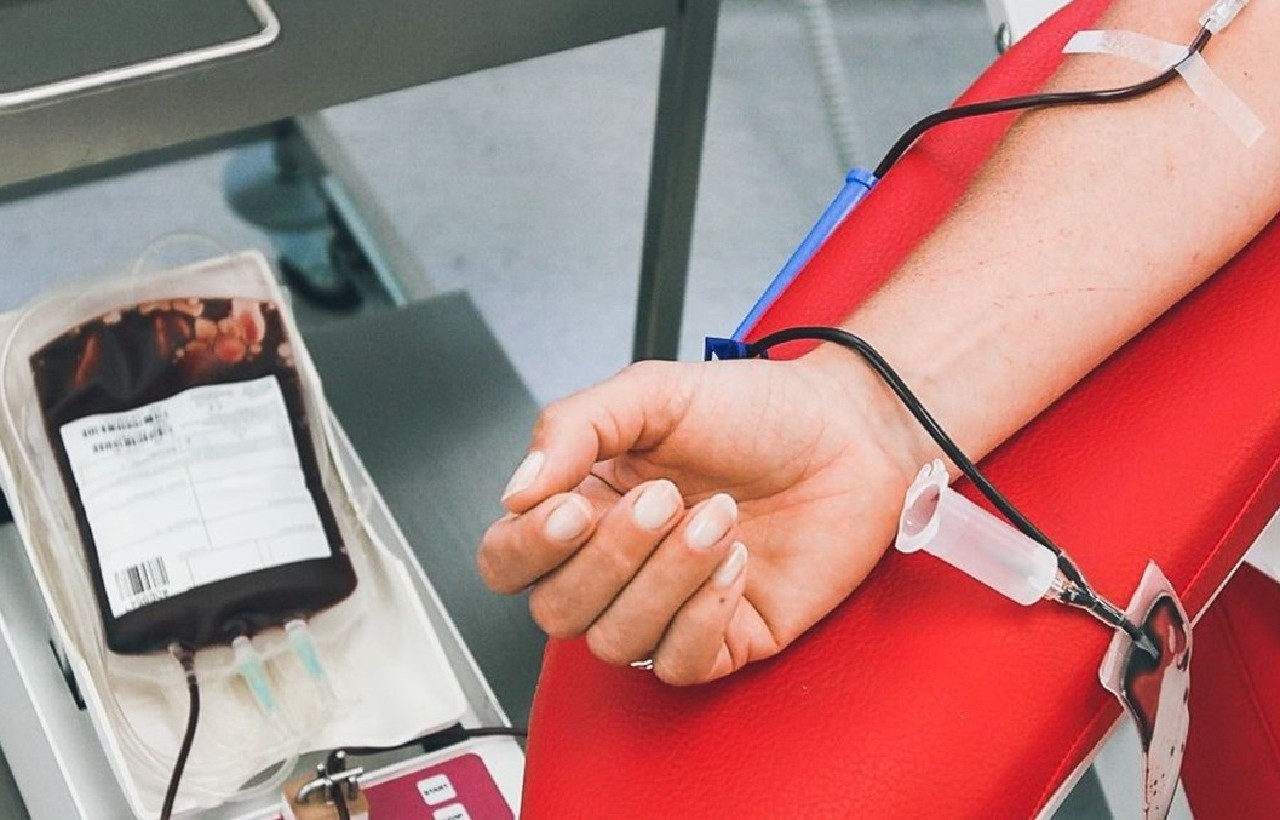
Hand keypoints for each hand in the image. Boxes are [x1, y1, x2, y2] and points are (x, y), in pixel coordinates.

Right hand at [477, 352, 926, 684]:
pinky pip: (679, 664)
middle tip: (667, 497)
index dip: (527, 548)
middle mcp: (618, 563)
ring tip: (720, 517)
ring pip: (615, 642)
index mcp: (585, 505)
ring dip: (666, 579)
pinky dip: (703, 616)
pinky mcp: (724, 638)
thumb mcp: (651, 393)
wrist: (847, 431)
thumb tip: (516, 491)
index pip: (509, 561)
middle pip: (557, 611)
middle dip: (611, 557)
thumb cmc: (753, 410)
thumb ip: (572, 427)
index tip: (573, 507)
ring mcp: (668, 607)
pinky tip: (738, 562)